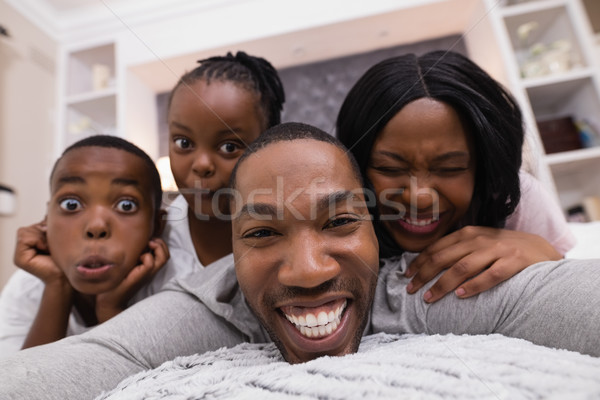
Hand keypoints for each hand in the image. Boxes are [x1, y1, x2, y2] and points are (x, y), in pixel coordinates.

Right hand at [13, 221, 65, 284]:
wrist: (68, 275)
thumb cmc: (67, 257)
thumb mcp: (58, 235)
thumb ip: (50, 223)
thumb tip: (48, 203)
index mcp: (33, 242)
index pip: (36, 224)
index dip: (47, 229)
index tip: (55, 242)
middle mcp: (24, 247)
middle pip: (30, 227)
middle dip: (45, 233)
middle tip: (52, 247)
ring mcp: (20, 253)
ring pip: (26, 231)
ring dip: (42, 238)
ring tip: (50, 250)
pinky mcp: (19, 259)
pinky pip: (25, 238)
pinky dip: (38, 242)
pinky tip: (45, 252)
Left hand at [95, 238, 168, 321]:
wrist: (109, 299)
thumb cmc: (115, 281)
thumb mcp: (126, 265)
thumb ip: (132, 256)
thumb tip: (133, 242)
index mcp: (149, 267)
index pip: (164, 253)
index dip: (160, 243)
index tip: (148, 240)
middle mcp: (151, 271)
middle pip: (166, 255)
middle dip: (161, 243)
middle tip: (149, 241)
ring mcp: (147, 274)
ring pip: (163, 258)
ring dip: (157, 248)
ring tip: (146, 246)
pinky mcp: (141, 277)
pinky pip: (150, 263)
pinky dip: (145, 256)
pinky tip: (136, 258)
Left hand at [405, 226, 561, 302]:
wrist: (541, 249)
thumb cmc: (503, 249)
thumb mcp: (478, 243)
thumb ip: (456, 250)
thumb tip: (427, 265)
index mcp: (467, 233)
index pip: (436, 248)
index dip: (419, 262)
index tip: (406, 276)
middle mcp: (479, 239)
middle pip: (444, 258)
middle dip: (424, 275)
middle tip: (410, 290)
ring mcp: (498, 249)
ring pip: (462, 267)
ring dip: (443, 284)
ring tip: (429, 298)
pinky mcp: (515, 261)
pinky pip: (491, 274)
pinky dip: (474, 285)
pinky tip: (461, 295)